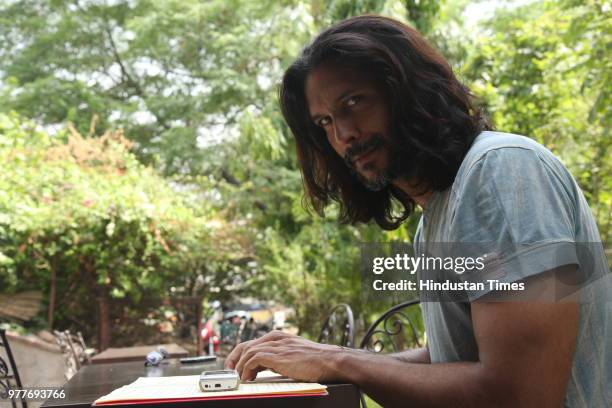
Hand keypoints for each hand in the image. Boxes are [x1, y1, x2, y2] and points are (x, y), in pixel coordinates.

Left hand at [224, 330, 345, 381]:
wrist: (330, 360)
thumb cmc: (316, 360)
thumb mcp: (293, 354)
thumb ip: (279, 356)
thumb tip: (264, 368)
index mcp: (278, 337)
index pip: (251, 343)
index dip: (238, 355)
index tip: (234, 367)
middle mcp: (275, 338)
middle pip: (245, 345)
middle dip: (233, 360)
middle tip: (230, 373)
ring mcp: (276, 346)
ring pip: (247, 352)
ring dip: (239, 367)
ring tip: (240, 379)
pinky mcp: (278, 355)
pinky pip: (254, 359)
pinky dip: (247, 369)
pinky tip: (248, 378)